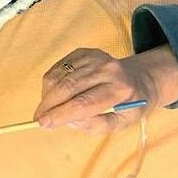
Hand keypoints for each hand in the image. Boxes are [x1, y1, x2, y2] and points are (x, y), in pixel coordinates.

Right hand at [34, 46, 177, 134]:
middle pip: (68, 88)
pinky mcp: (83, 52)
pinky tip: (54, 94)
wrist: (138, 79)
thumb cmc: (128, 106)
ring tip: (48, 109)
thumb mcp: (120, 124)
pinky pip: (58, 68)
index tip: (43, 124)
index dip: (60, 114)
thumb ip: (96, 125)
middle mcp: (107, 69)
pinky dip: (50, 83)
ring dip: (47, 96)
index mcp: (119, 90)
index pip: (83, 103)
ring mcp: (94, 57)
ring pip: (60, 77)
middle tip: (38, 119)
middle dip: (48, 105)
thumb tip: (70, 120)